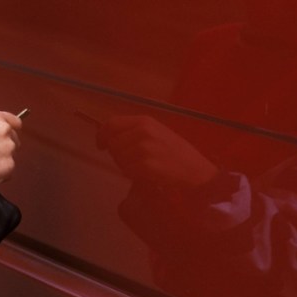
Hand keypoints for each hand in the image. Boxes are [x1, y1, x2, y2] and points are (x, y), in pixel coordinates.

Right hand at [0, 109, 21, 191]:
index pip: (14, 121)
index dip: (11, 130)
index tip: (9, 135)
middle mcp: (3, 130)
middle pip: (14, 139)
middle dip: (4, 146)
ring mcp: (8, 148)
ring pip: (11, 156)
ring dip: (1, 161)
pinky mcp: (8, 166)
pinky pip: (8, 171)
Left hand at [98, 115, 217, 189]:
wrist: (195, 170)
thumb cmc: (175, 151)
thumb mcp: (156, 132)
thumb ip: (133, 131)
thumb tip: (107, 136)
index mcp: (145, 121)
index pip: (112, 124)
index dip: (101, 135)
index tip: (100, 145)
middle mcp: (143, 132)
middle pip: (113, 144)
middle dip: (117, 154)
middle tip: (133, 160)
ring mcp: (145, 148)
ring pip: (118, 158)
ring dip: (125, 165)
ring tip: (143, 165)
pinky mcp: (146, 165)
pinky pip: (127, 171)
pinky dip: (132, 174)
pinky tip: (146, 173)